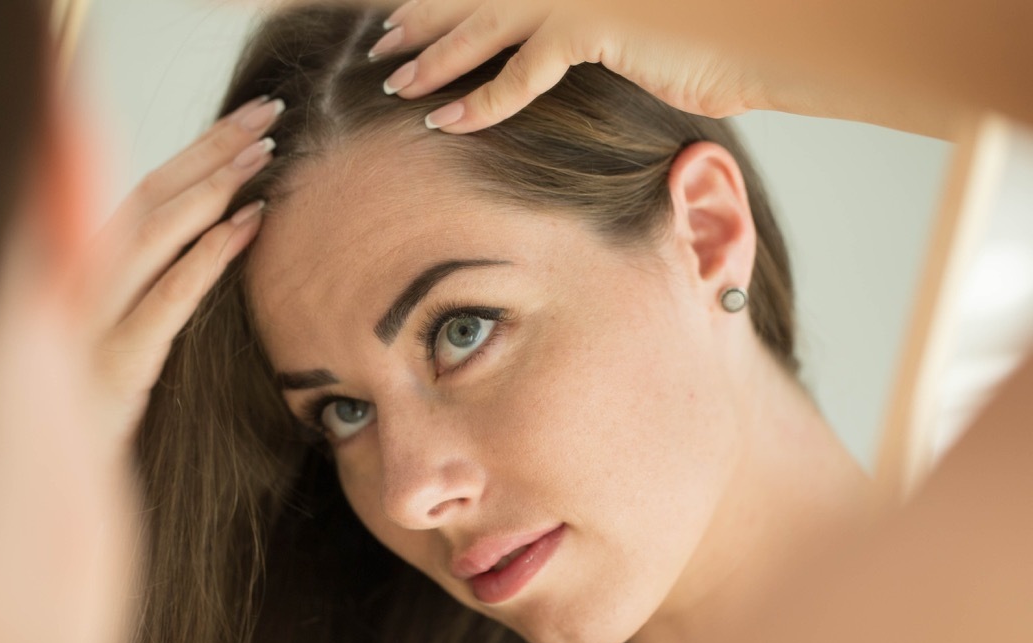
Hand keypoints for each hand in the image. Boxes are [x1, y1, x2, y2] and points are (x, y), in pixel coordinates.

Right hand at [80, 95, 282, 452]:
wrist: (45, 490)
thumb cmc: (90, 412)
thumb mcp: (111, 340)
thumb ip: (142, 289)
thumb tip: (208, 237)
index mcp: (74, 270)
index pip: (137, 191)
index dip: (193, 150)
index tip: (246, 121)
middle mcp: (70, 283)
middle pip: (146, 196)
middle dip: (210, 150)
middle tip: (268, 113)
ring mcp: (84, 323)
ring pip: (150, 235)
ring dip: (213, 189)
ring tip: (266, 157)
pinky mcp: (111, 368)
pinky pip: (165, 301)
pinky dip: (207, 258)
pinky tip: (248, 226)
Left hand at [369, 0, 765, 132]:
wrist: (765, 30)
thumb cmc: (709, 30)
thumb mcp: (637, 18)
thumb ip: (586, 23)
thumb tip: (551, 44)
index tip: (406, 15)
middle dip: (421, 17)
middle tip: (382, 44)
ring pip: (482, 24)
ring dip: (433, 56)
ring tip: (396, 84)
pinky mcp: (591, 23)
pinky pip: (518, 71)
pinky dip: (478, 100)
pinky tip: (443, 121)